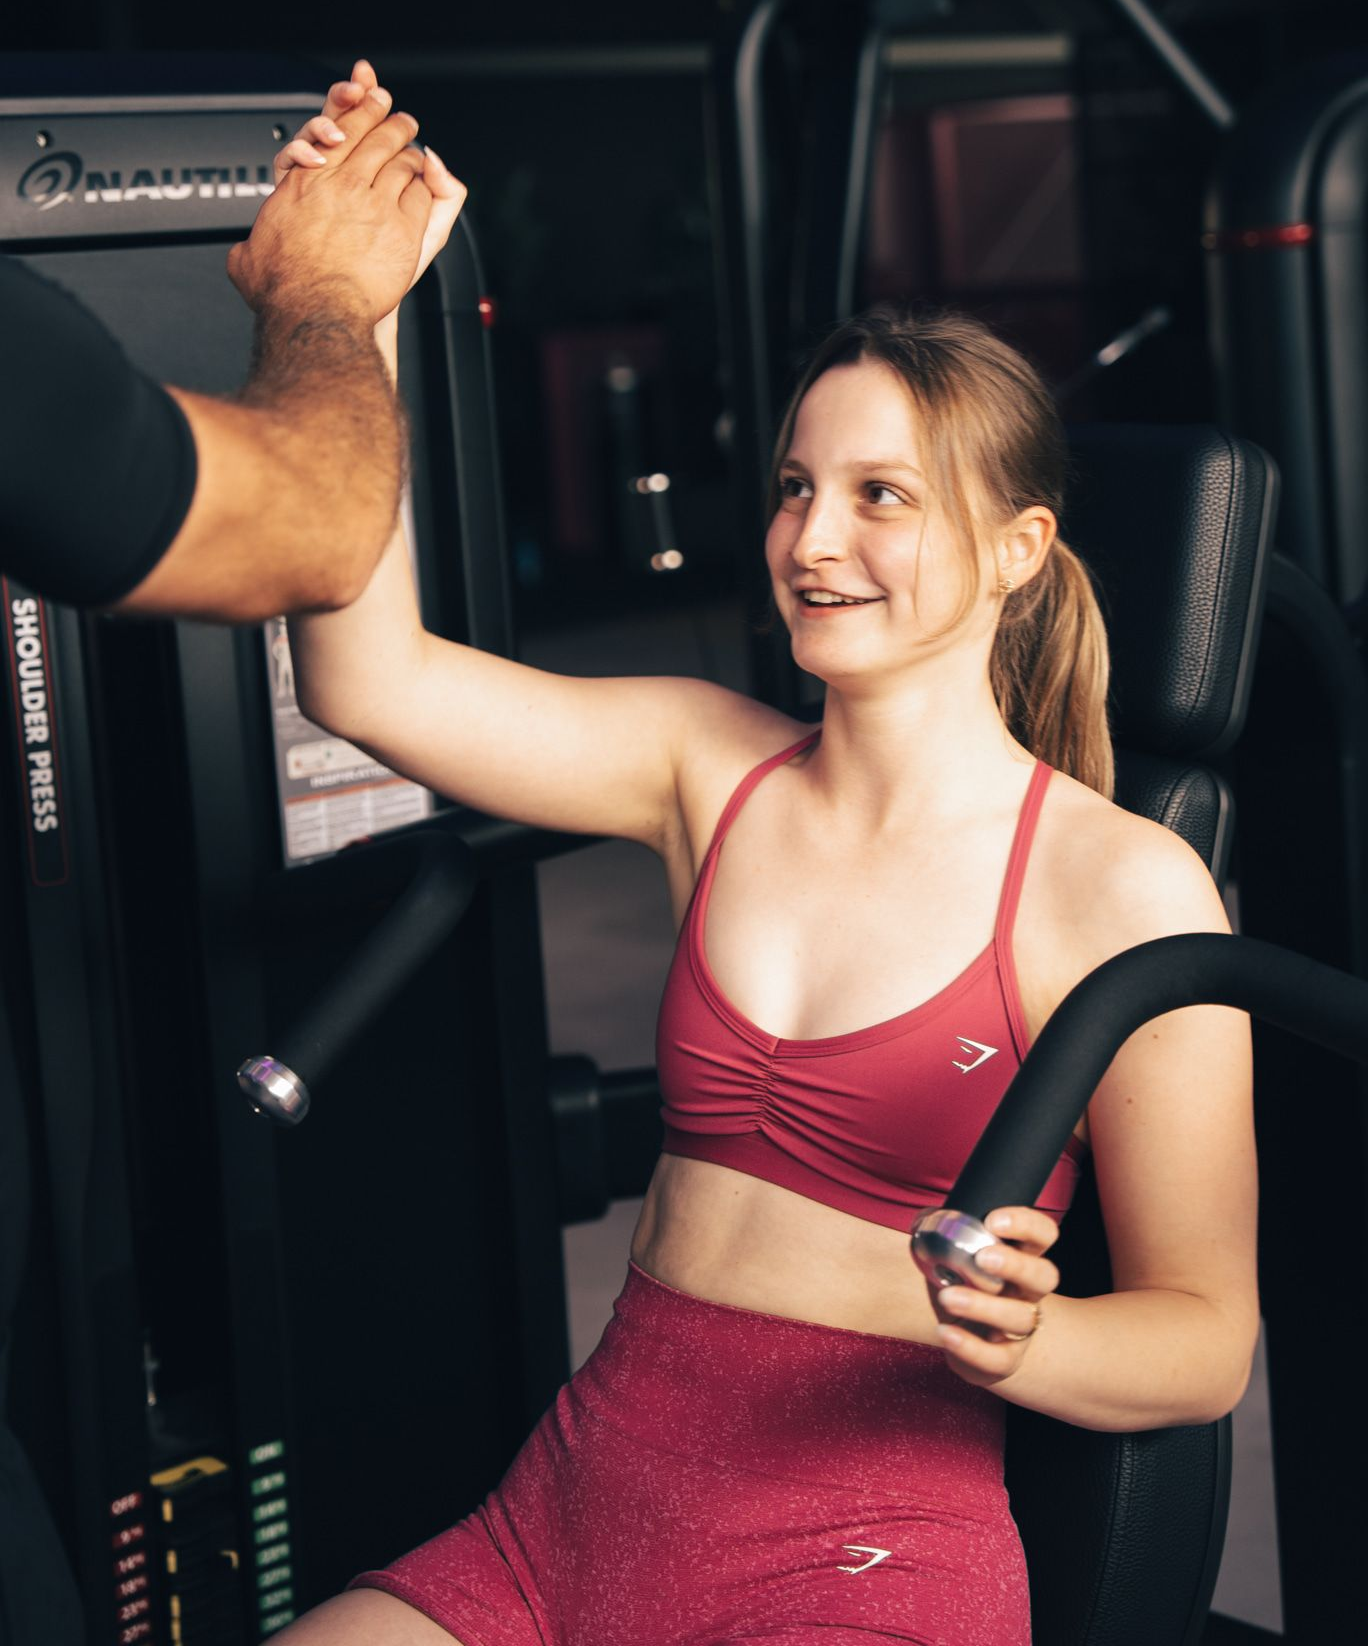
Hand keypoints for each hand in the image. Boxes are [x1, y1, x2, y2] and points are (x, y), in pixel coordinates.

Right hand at [228, 60, 434, 324]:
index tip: (362, 107)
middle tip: (400, 118)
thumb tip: (243, 249)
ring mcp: (374, 204)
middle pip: (373, 138)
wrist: (313, 313)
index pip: (335, 133)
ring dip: (412, 152)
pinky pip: (420, 194)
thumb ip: (245, 248)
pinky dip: (425, 186)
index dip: (353, 114)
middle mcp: (339, 185)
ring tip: (416, 148)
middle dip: (389, 122)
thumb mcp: (246, 262)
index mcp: (302, 184)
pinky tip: (425, 186)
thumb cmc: (284, 293)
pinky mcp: (401, 228)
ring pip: (401, 161)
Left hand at [928, 1206, 1060, 1386]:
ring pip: (1020, 1318)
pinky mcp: (1006, 1360)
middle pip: (1045, 1276)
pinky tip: (945, 1332)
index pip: (1042, 1234)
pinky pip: (997, 1358)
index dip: (1026, 1224)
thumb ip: (942, 1233)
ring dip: (983, 1306)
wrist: (972, 1338)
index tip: (992, 1220)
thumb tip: (924, 1219)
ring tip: (948, 1296)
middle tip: (982, 1257)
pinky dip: (971, 1347)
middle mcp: (1028, 1292)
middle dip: (1016, 1264)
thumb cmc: (964, 1285)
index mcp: (1021, 1258)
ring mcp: (1021, 1328)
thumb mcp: (955, 1256)